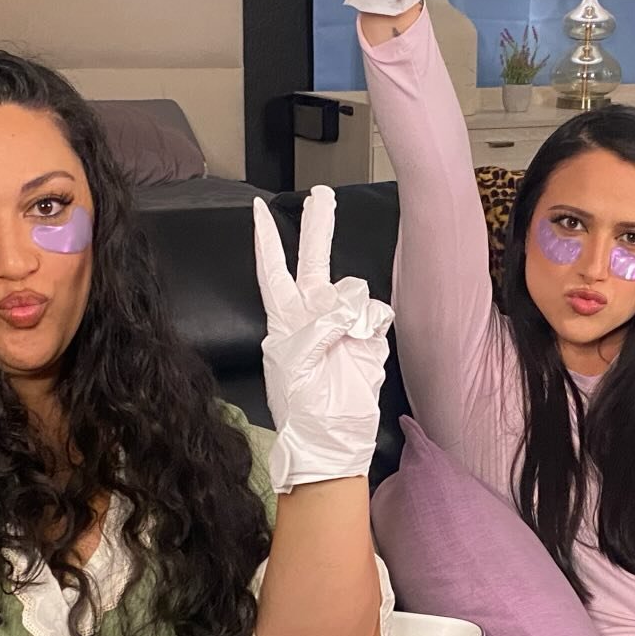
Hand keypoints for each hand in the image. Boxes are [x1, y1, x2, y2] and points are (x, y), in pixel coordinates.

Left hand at [253, 186, 393, 492]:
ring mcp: (343, 324)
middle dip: (319, 226)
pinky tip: (363, 343)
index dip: (267, 238)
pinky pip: (376, 313)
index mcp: (284, 318)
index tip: (258, 207)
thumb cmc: (301, 405)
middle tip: (324, 194)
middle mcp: (312, 314)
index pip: (272, 269)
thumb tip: (348, 308)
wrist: (332, 440)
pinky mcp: (370, 338)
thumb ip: (318, 323)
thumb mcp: (294, 359)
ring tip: (344, 341)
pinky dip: (370, 324)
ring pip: (352, 289)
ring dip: (348, 307)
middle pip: (313, 259)